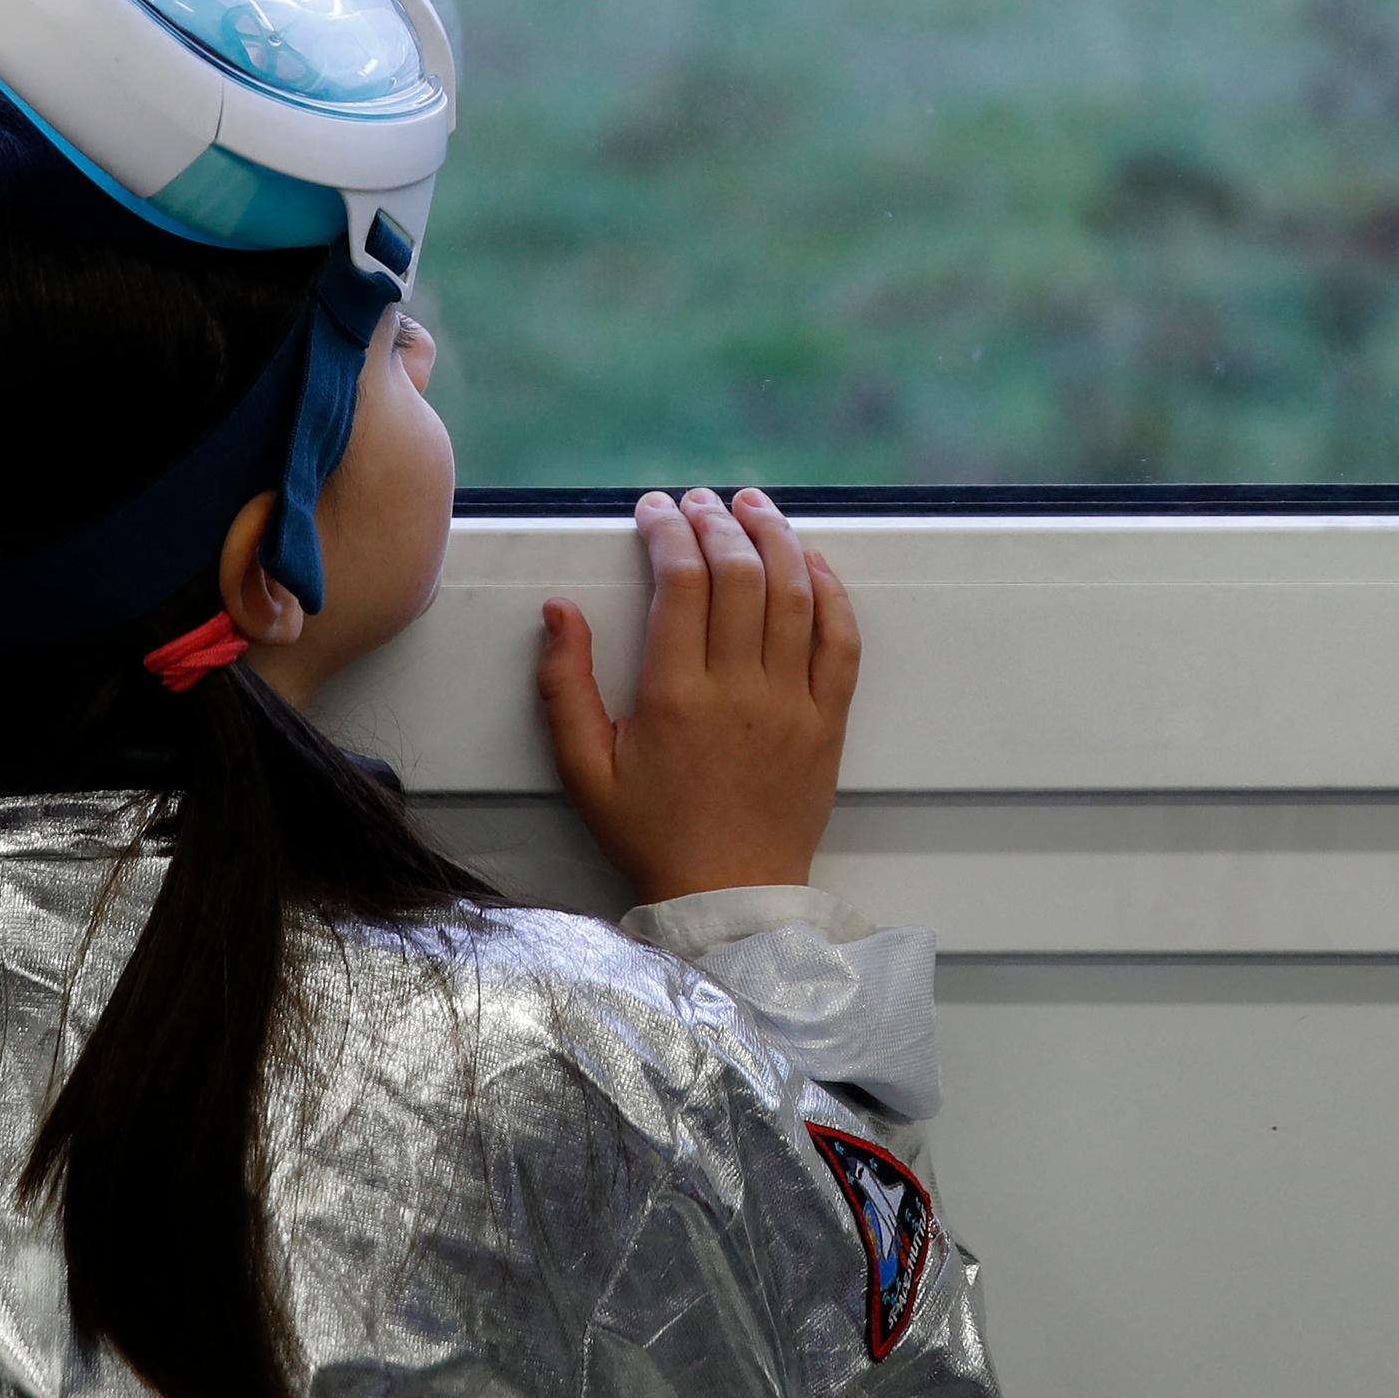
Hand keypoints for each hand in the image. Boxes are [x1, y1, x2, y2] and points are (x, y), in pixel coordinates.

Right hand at [537, 488, 859, 903]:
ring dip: (775, 538)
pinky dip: (830, 592)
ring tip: (754, 506)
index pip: (679, 582)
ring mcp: (791, 704)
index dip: (668, 531)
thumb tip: (558, 612)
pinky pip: (840, 641)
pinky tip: (810, 561)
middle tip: (701, 501)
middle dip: (719, 522)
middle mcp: (739, 691)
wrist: (729, 896)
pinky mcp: (827, 721)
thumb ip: (564, 686)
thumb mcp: (584, 770)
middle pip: (740, 574)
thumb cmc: (653, 835)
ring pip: (794, 595)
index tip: (655, 509)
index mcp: (675, 697)